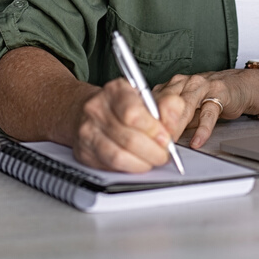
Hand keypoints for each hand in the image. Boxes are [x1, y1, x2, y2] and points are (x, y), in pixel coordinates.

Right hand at [69, 78, 187, 172]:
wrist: (90, 110)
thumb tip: (174, 121)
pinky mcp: (84, 152)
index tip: (166, 138)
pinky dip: (129, 168)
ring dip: (142, 163)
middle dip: (153, 151)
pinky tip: (138, 162)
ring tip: (152, 159)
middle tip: (164, 154)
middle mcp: (97, 109)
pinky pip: (110, 166)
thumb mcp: (147, 97)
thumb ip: (167, 106)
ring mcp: (88, 131)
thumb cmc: (122, 105)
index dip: (153, 130)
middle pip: (128, 138)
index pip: (133, 113)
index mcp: (115, 90)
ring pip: (118, 156)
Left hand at [155, 69, 258, 148]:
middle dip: (159, 123)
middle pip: (166, 101)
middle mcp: (185, 82)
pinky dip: (203, 129)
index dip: (147, 119)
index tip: (142, 136)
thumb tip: (154, 139)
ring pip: (185, 105)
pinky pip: (209, 113)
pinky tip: (197, 141)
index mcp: (172, 85)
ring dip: (177, 125)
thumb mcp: (186, 109)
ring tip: (172, 142)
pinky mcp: (219, 94)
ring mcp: (202, 86)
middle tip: (154, 142)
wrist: (237, 85)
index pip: (154, 101)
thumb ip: (171, 119)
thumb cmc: (209, 98)